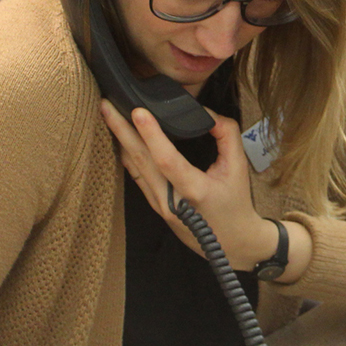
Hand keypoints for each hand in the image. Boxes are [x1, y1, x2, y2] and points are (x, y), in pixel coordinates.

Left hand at [100, 99, 278, 270]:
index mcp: (195, 190)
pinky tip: (120, 138)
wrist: (232, 242)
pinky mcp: (155, 207)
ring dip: (120, 139)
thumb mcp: (239, 167)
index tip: (138, 111)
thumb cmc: (236, 203)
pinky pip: (138, 177)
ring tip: (108, 114)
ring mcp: (160, 205)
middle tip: (106, 104)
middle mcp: (172, 200)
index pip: (167, 159)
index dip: (151, 135)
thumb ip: (226, 135)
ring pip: (134, 168)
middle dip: (121, 129)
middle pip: (141, 160)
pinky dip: (128, 154)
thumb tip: (205, 113)